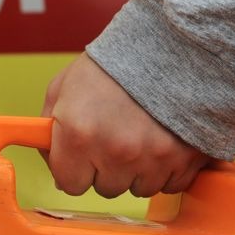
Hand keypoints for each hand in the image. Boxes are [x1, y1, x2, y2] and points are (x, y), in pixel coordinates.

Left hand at [41, 53, 208, 197]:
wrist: (168, 46)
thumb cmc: (111, 66)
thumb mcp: (64, 88)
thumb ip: (49, 128)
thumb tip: (53, 164)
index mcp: (79, 135)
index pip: (69, 184)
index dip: (74, 169)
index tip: (82, 157)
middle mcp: (115, 152)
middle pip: (106, 188)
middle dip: (107, 168)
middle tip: (115, 136)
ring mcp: (152, 158)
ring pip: (139, 188)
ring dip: (138, 170)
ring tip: (142, 134)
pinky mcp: (184, 159)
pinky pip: (171, 183)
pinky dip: (168, 168)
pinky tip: (164, 140)